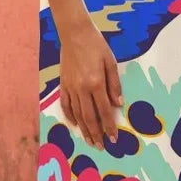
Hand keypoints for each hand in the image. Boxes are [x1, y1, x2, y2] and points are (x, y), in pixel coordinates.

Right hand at [58, 20, 122, 149]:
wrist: (75, 33)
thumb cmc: (96, 45)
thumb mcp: (111, 62)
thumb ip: (114, 84)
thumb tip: (118, 104)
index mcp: (96, 83)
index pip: (104, 111)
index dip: (109, 126)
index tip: (113, 139)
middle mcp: (82, 88)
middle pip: (89, 117)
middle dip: (96, 134)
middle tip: (101, 147)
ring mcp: (70, 87)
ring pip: (77, 114)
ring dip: (84, 130)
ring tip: (89, 141)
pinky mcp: (62, 84)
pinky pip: (65, 104)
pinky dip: (70, 116)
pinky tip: (75, 124)